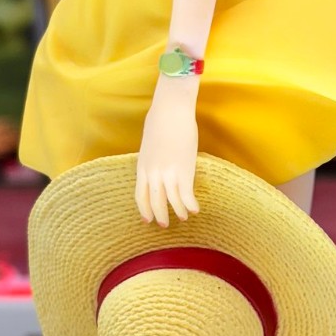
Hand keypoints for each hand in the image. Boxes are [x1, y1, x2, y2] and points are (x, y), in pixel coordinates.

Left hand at [135, 80, 199, 225]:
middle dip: (160, 216)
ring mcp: (168, 174)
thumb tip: (156, 164)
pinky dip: (191, 205)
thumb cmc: (160, 120)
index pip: (140, 196)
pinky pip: (186, 196)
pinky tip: (196, 209)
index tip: (147, 220)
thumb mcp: (149, 144)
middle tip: (164, 225)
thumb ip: (151, 159)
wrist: (171, 111)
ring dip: (178, 212)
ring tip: (183, 217)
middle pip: (155, 203)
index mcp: (142, 167)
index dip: (144, 210)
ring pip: (172, 202)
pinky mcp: (184, 171)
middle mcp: (152, 175)